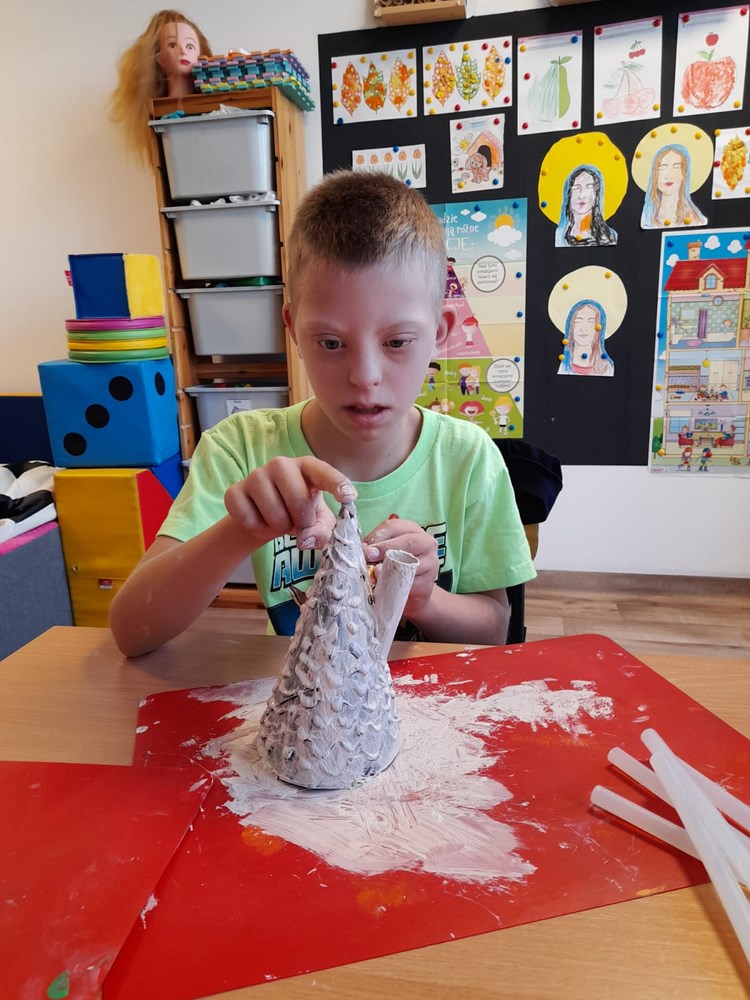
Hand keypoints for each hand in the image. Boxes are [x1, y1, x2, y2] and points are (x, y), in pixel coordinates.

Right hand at [224, 456, 355, 549]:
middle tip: (299, 524)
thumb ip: (322, 531)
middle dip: (303, 522)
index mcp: (308, 467)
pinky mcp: (235, 491)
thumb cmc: (299, 513)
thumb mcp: (318, 523)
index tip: (349, 496)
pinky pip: (250, 519)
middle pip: (298, 500)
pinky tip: (259, 519)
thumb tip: (305, 539)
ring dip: (280, 528)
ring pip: (274, 514)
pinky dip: (258, 529)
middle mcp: (281, 464)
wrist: (263, 516)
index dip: (337, 484)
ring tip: (280, 520)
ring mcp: (256, 475)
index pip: (324, 473)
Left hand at [363, 515, 436, 615]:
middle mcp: (425, 542)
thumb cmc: (395, 566)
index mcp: (411, 529)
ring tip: (376, 573)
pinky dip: (396, 583)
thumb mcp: (384, 552)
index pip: (393, 526)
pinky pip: (410, 580)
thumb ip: (375, 548)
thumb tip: (365, 549)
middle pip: (407, 542)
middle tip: (370, 556)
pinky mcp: (428, 581)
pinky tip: (387, 584)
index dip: (377, 536)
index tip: (364, 547)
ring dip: (390, 568)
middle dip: (385, 548)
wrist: (409, 591)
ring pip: (410, 562)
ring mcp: (431, 561)